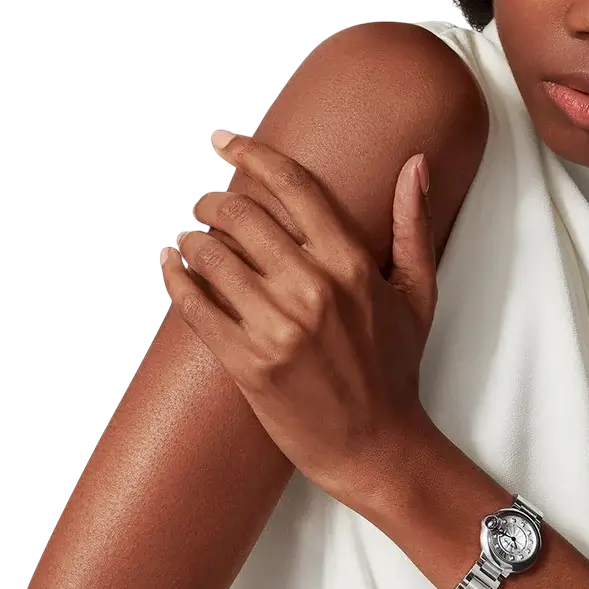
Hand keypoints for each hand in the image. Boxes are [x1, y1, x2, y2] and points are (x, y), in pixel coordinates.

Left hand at [160, 129, 439, 509]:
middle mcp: (312, 290)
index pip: (293, 186)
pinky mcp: (248, 363)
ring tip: (191, 241)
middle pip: (241, 215)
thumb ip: (413, 226)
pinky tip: (171, 265)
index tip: (225, 142)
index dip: (251, 154)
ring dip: (191, 239)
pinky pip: (195, 305)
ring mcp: (277, 328)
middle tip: (206, 206)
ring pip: (210, 255)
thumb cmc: (395, 372)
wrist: (375, 447)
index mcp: (352, 265)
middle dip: (213, 201)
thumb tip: (415, 164)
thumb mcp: (417, 297)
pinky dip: (175, 278)